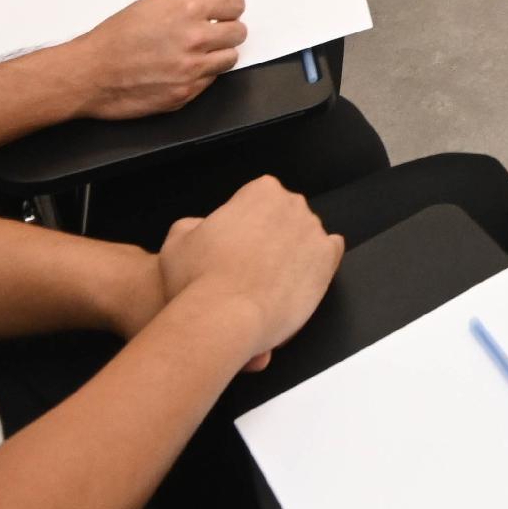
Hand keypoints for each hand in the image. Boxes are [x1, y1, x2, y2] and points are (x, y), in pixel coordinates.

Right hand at [63, 0, 245, 119]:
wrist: (92, 73)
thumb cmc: (117, 35)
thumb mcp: (153, 2)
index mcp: (188, 10)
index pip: (235, 4)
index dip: (231, 6)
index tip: (227, 9)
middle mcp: (194, 40)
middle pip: (239, 32)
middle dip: (228, 29)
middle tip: (211, 31)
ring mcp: (192, 70)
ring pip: (230, 58)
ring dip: (218, 53)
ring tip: (196, 51)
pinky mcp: (186, 94)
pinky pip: (210, 80)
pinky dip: (201, 74)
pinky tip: (180, 68)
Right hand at [156, 179, 342, 370]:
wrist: (224, 317)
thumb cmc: (198, 279)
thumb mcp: (178, 241)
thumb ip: (194, 226)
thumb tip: (202, 228)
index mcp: (261, 191)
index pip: (259, 200)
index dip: (245, 226)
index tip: (234, 247)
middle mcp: (293, 205)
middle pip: (284, 218)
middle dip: (270, 238)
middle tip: (250, 268)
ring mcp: (314, 232)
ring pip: (305, 238)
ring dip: (292, 255)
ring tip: (269, 283)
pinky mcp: (327, 261)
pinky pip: (330, 254)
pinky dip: (318, 263)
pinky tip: (302, 277)